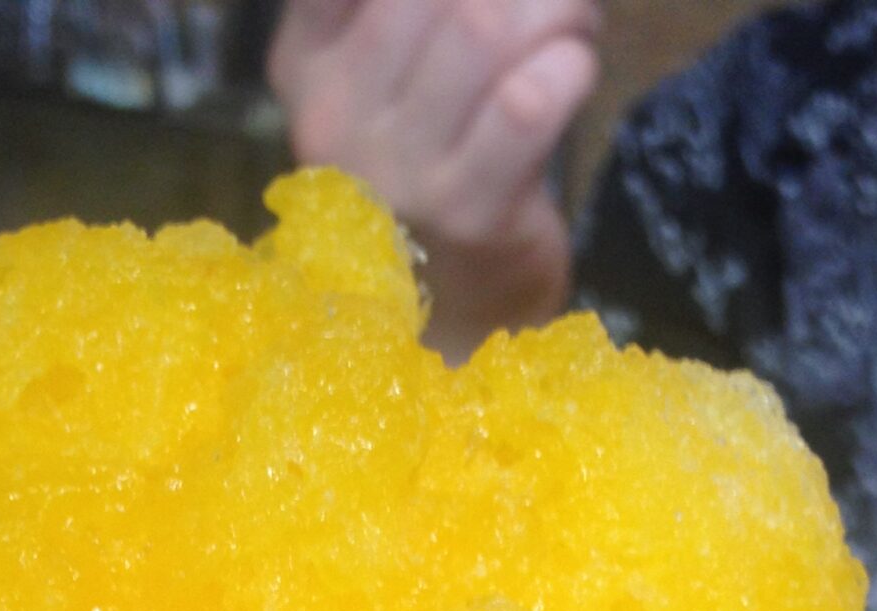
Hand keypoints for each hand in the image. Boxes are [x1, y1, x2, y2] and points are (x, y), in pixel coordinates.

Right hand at [269, 0, 599, 335]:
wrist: (447, 313)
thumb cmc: (426, 169)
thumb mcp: (380, 76)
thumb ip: (399, 11)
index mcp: (304, 63)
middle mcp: (333, 117)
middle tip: (551, 3)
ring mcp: (398, 174)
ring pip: (485, 28)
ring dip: (556, 8)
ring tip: (571, 25)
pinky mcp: (467, 213)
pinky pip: (530, 98)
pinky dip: (570, 66)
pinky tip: (572, 74)